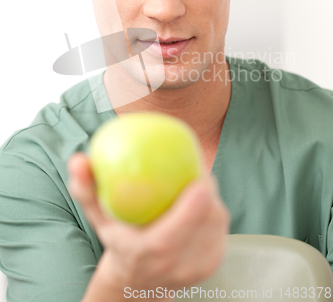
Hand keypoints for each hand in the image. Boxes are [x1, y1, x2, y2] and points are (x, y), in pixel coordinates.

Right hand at [67, 151, 229, 294]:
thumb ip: (86, 189)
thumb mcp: (98, 217)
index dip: (194, 205)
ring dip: (211, 197)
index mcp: (150, 253)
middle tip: (197, 168)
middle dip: (207, 189)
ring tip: (198, 181)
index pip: (176, 232)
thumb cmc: (118, 240)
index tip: (200, 178)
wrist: (138, 282)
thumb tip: (78, 159)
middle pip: (207, 221)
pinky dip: (214, 210)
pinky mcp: (213, 265)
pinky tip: (203, 199)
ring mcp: (199, 268)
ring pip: (218, 222)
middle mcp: (178, 265)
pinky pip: (221, 229)